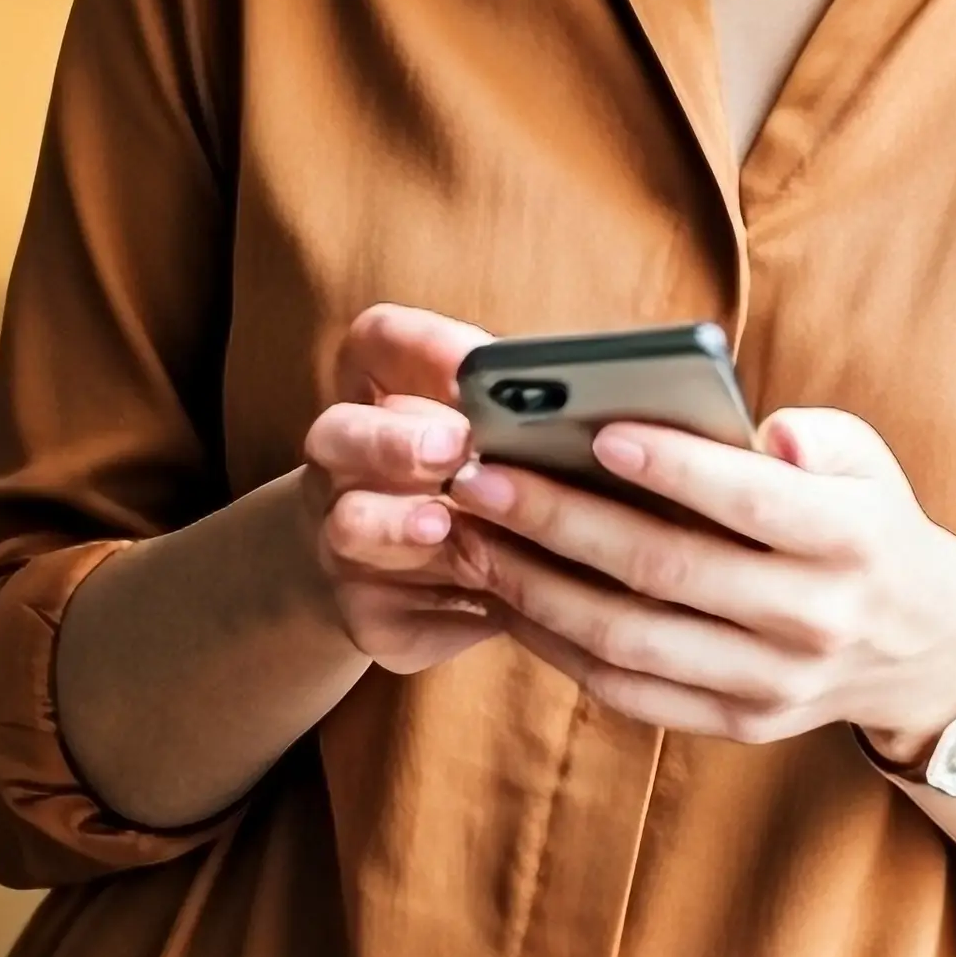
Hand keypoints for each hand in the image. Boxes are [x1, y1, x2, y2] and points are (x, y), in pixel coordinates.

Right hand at [295, 303, 507, 674]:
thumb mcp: (503, 452)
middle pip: (339, 430)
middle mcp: (349, 464)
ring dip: (397, 524)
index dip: (420, 344)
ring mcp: (344, 538)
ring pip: (349, 523)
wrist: (402, 593)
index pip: (377, 343)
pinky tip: (488, 606)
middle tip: (452, 444)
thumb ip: (530, 425)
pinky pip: (387, 609)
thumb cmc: (484, 498)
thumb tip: (616, 408)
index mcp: (386, 400)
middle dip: (394, 438)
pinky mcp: (366, 613)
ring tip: (442, 525)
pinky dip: (440, 607)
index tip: (474, 361)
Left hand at [451, 407, 955, 752]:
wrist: (926, 648)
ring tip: (470, 536)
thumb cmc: (869, 526)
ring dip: (535, 587)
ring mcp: (774, 683)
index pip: (752, 500)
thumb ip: (815, 435)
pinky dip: (558, 645)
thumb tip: (762, 432)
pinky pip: (629, 691)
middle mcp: (815, 618)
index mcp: (852, 539)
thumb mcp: (869, 462)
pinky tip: (508, 598)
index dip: (673, 467)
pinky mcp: (742, 725)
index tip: (595, 431)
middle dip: (560, 520)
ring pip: (630, 639)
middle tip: (480, 477)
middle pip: (666, 571)